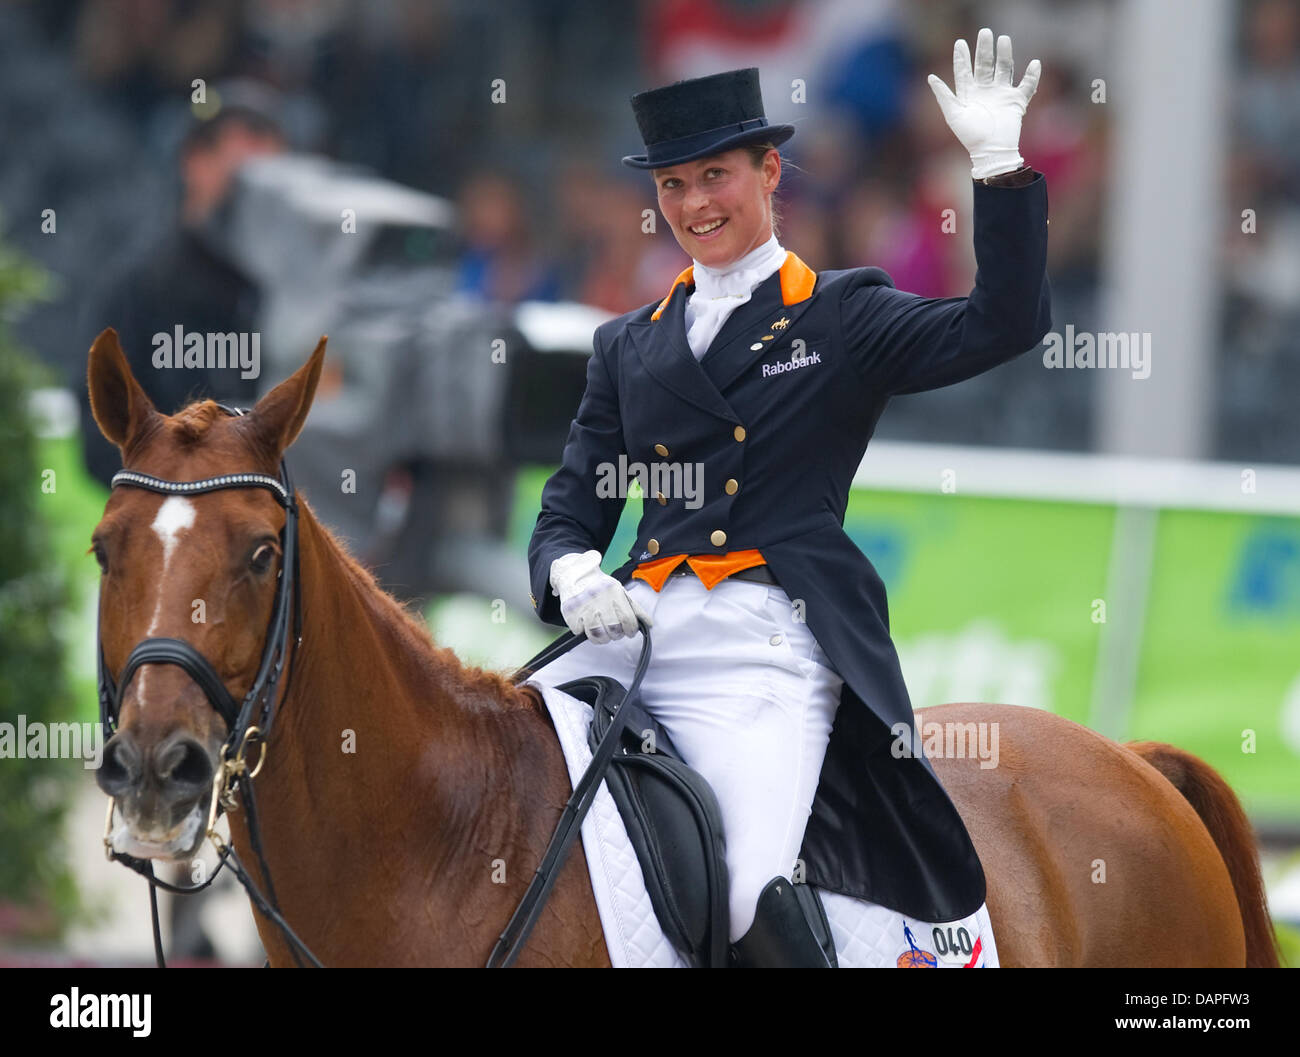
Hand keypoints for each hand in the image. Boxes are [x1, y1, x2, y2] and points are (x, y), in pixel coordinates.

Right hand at [549, 550, 651, 644]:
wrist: (574, 574)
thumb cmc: (599, 586)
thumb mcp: (619, 591)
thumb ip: (635, 608)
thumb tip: (648, 624)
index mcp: (613, 592)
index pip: (627, 619)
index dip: (630, 630)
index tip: (629, 632)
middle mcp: (598, 598)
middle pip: (613, 630)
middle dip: (616, 635)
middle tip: (614, 631)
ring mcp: (583, 606)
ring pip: (597, 635)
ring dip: (601, 638)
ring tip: (602, 631)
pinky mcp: (570, 613)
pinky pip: (580, 632)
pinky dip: (584, 632)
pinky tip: (587, 624)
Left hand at [928, 28, 1040, 179]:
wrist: (990, 152)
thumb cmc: (970, 136)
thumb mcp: (953, 115)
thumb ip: (943, 96)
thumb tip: (930, 77)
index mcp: (969, 93)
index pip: (965, 71)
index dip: (962, 58)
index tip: (959, 43)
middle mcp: (985, 91)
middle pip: (985, 64)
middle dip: (984, 49)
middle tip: (984, 33)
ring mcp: (1002, 94)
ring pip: (1004, 68)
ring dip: (1005, 54)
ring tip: (1003, 40)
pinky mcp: (1017, 101)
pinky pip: (1027, 86)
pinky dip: (1032, 76)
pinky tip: (1034, 64)